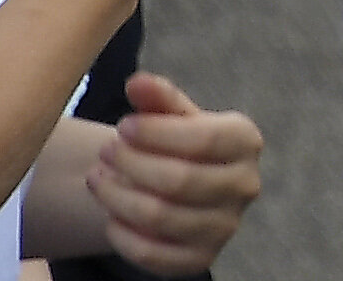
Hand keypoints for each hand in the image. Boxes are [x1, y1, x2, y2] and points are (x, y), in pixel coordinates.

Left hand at [89, 78, 260, 275]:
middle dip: (132, 165)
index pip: (205, 139)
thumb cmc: (179, 145)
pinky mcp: (201, 259)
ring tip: (97, 178)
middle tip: (104, 152)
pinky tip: (110, 215)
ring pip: (161, 217)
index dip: (157, 133)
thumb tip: (137, 82)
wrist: (186, 191)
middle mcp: (245, 186)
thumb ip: (158, 98)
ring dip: (117, 197)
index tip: (122, 126)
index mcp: (245, 143)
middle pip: (180, 180)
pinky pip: (152, 253)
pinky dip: (122, 235)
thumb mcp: (172, 117)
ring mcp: (225, 226)